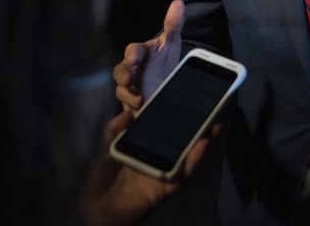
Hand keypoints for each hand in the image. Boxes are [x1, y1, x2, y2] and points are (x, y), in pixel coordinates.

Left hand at [79, 110, 216, 225]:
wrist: (96, 210)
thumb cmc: (98, 181)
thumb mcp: (103, 151)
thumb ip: (113, 131)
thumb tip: (127, 112)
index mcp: (141, 146)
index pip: (160, 128)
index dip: (172, 115)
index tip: (184, 99)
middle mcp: (155, 156)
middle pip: (179, 139)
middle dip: (194, 125)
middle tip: (208, 110)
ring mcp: (163, 169)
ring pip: (186, 153)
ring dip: (200, 139)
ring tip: (213, 124)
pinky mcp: (167, 185)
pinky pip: (184, 171)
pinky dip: (194, 158)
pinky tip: (202, 144)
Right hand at [113, 0, 183, 113]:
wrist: (166, 86)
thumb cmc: (165, 62)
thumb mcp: (172, 44)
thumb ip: (174, 25)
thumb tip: (178, 3)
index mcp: (141, 54)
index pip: (133, 50)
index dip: (132, 54)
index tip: (135, 58)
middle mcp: (132, 70)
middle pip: (120, 71)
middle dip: (123, 75)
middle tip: (129, 80)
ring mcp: (129, 87)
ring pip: (120, 90)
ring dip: (127, 95)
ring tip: (139, 100)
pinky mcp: (129, 105)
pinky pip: (123, 107)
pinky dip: (128, 109)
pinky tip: (137, 110)